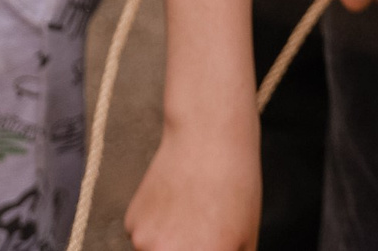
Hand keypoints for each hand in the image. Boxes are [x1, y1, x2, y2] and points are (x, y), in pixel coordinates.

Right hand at [127, 121, 260, 250]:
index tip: (211, 249)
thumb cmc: (235, 188)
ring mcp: (144, 241)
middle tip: (200, 240)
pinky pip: (145, 243)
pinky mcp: (132, 222)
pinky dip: (158, 236)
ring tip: (193, 224)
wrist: (206, 138)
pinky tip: (176, 209)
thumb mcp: (245, 241)